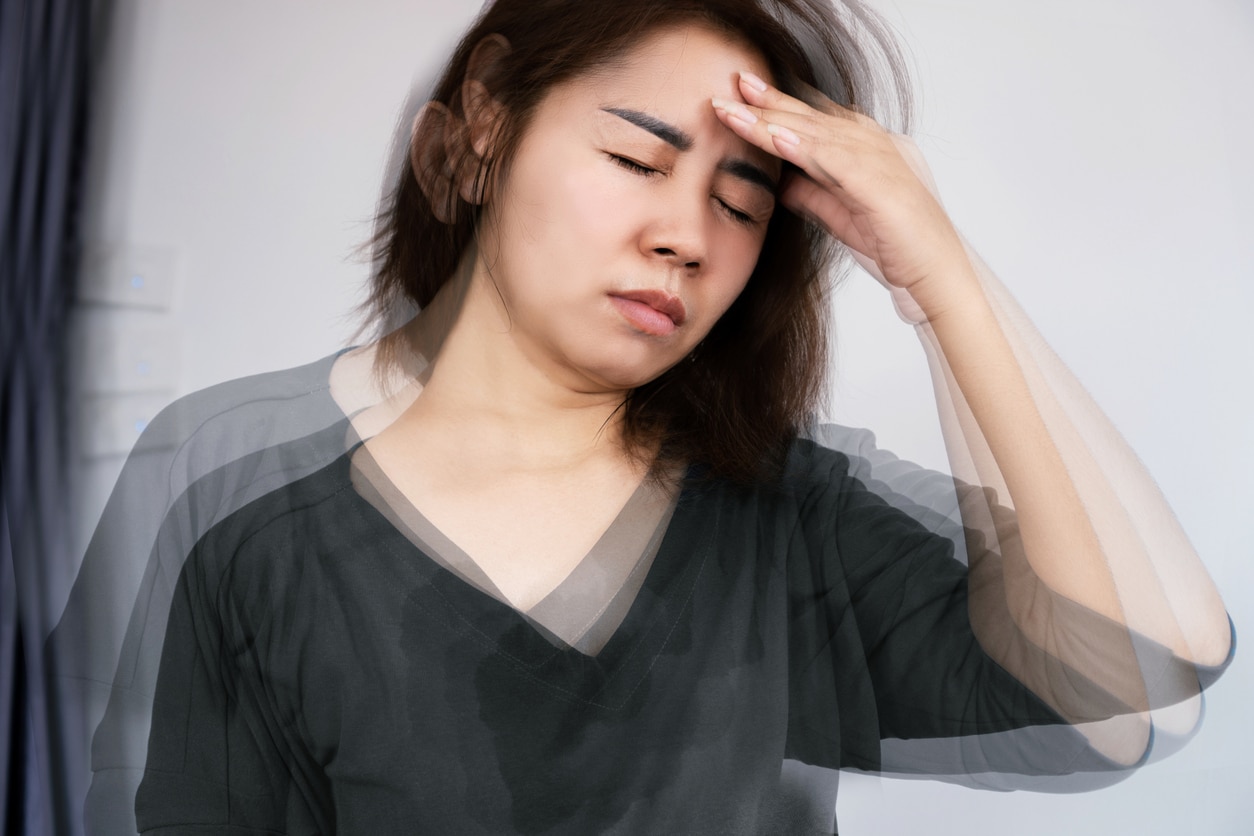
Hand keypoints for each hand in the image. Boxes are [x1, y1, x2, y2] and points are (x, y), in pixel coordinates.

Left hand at [712, 72, 974, 320]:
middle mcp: (876, 147)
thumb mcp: (843, 216)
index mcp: (868, 150)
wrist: (937, 276)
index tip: (744, 92)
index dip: (781, 104)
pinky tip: (776, 137)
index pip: (817, 121)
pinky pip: (837, 161)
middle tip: (734, 82)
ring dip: (775, 120)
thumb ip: (814, 194)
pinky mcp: (882, 186)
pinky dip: (805, 148)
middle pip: (813, 118)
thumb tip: (781, 182)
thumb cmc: (898, 247)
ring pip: (818, 134)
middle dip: (771, 101)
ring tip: (737, 108)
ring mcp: (881, 162)